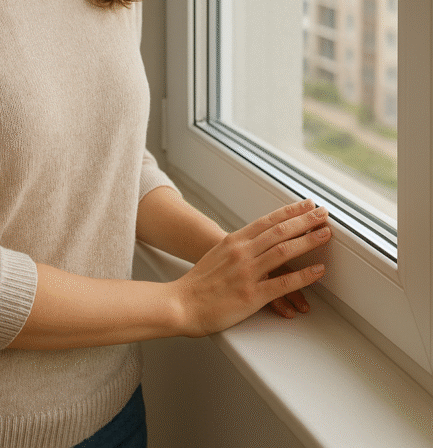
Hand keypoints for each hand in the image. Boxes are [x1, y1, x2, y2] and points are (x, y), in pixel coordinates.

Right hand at [171, 199, 330, 337]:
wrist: (181, 303)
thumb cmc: (198, 282)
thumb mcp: (218, 254)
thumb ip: (238, 247)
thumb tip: (256, 242)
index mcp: (234, 241)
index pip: (267, 220)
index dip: (290, 211)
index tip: (306, 205)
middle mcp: (242, 252)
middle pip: (279, 231)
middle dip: (305, 220)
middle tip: (324, 214)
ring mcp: (248, 273)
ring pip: (284, 251)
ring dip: (308, 241)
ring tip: (326, 235)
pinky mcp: (252, 295)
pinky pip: (282, 283)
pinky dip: (303, 276)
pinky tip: (318, 271)